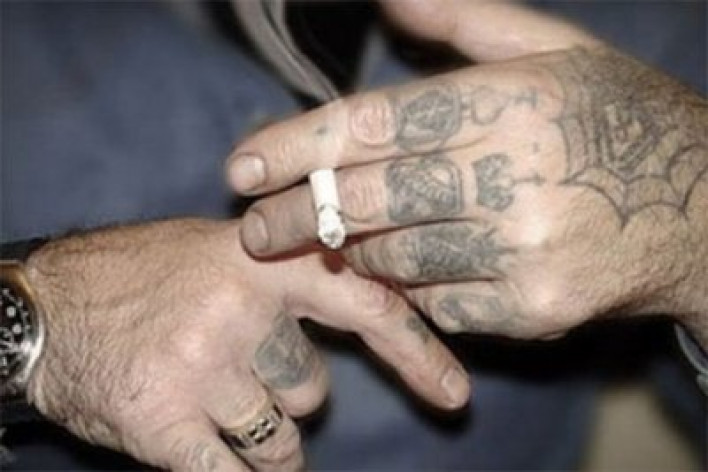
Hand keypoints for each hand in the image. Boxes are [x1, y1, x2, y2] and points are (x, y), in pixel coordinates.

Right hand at [25, 218, 467, 471]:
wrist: (42, 310)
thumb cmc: (139, 280)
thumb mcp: (216, 254)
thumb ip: (283, 276)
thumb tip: (361, 305)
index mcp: (260, 261)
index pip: (364, 302)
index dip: (415, 349)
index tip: (453, 393)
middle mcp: (238, 310)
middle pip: (314, 390)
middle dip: (286, 393)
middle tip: (233, 369)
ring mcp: (203, 368)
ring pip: (281, 439)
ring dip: (256, 434)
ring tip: (205, 398)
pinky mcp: (166, 424)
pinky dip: (228, 470)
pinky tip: (193, 439)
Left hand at [226, 2, 707, 344]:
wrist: (703, 211)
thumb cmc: (619, 119)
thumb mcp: (556, 50)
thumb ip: (465, 21)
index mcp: (509, 101)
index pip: (372, 125)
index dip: (294, 147)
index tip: (241, 167)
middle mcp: (514, 177)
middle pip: (366, 198)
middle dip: (294, 215)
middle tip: (253, 226)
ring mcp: (523, 252)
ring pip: (393, 257)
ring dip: (350, 250)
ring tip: (331, 239)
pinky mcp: (534, 310)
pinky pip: (436, 303)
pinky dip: (406, 286)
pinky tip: (401, 268)